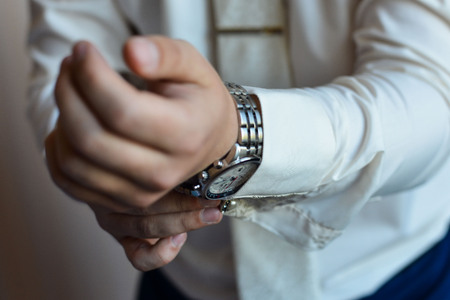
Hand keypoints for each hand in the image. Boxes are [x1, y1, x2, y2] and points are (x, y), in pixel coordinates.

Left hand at [45, 36, 236, 269]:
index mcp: (186, 134)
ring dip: (60, 119)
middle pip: (92, 139)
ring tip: (71, 91)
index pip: (123, 111)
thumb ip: (165, 53)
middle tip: (70, 64)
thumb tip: (130, 51)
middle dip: (68, 93)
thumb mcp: (194, 66)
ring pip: (74, 162)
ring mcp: (142, 193)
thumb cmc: (198, 100)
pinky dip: (56, 151)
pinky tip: (67, 124)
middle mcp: (164, 172)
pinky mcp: (122, 201)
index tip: (83, 50)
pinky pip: (69, 181)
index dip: (91, 76)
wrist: (209, 139)